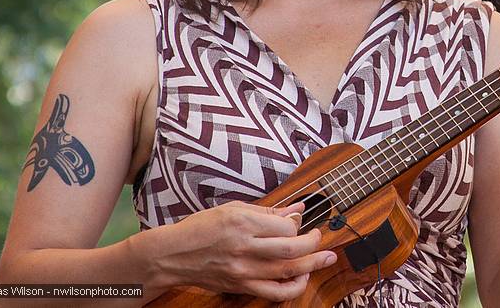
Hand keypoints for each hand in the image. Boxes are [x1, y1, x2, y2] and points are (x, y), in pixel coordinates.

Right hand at [154, 200, 337, 301]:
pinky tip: (302, 278)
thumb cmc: (202, 227)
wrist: (175, 255)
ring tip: (324, 258)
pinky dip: (292, 287)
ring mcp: (243, 270)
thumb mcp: (233, 207)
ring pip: (287, 272)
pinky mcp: (241, 286)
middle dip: (313, 244)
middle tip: (320, 238)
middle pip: (291, 250)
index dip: (298, 223)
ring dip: (311, 265)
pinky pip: (274, 292)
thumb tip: (296, 210)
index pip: (284, 226)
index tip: (301, 220)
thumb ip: (267, 210)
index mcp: (243, 222)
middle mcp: (245, 247)